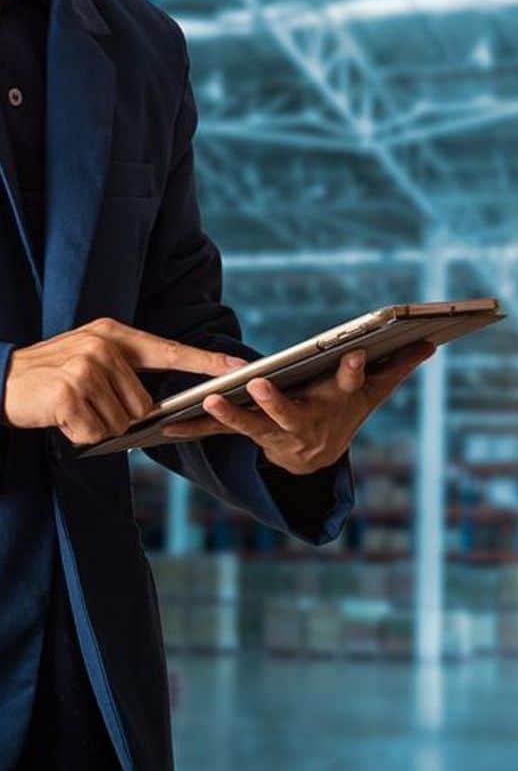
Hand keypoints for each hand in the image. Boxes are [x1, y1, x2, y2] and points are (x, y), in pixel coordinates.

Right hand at [3, 317, 244, 443]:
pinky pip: (97, 433)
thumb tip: (155, 407)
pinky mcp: (71, 393)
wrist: (0, 379)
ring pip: (122, 422)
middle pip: (144, 404)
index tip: (240, 367)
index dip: (208, 361)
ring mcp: (88, 368)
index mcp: (117, 335)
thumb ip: (127, 372)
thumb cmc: (54, 374)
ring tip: (74, 408)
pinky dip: (81, 435)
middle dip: (119, 415)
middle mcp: (106, 346)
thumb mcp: (92, 357)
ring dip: (99, 426)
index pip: (172, 350)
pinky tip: (63, 417)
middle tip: (88, 403)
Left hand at [162, 341, 435, 474]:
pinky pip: (220, 435)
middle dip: (277, 402)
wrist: (318, 459)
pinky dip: (195, 430)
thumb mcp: (371, 393)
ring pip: (251, 427)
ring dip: (230, 415)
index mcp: (335, 405)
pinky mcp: (250, 436)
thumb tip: (431, 343)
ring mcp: (275, 433)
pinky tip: (165, 426)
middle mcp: (305, 423)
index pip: (348, 386)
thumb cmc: (344, 413)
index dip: (351, 373)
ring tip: (210, 400)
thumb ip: (397, 367)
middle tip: (260, 384)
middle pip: (291, 414)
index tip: (354, 354)